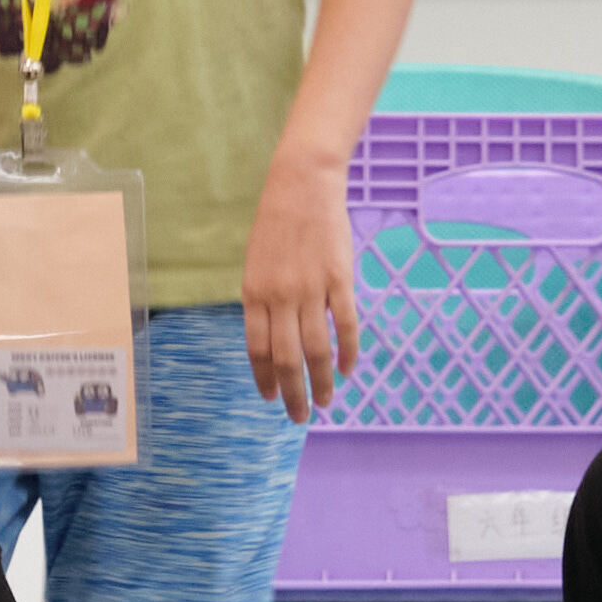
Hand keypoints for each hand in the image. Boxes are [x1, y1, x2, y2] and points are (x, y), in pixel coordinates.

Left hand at [240, 156, 363, 418]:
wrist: (303, 184)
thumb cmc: (276, 223)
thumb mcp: (256, 263)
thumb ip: (262, 301)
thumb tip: (272, 338)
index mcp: (254, 293)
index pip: (257, 349)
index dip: (265, 378)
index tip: (271, 399)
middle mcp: (280, 297)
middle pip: (286, 359)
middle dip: (293, 394)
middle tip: (300, 417)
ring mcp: (312, 289)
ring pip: (316, 349)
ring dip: (321, 382)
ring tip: (326, 402)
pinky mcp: (340, 280)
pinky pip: (345, 326)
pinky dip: (347, 352)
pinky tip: (347, 370)